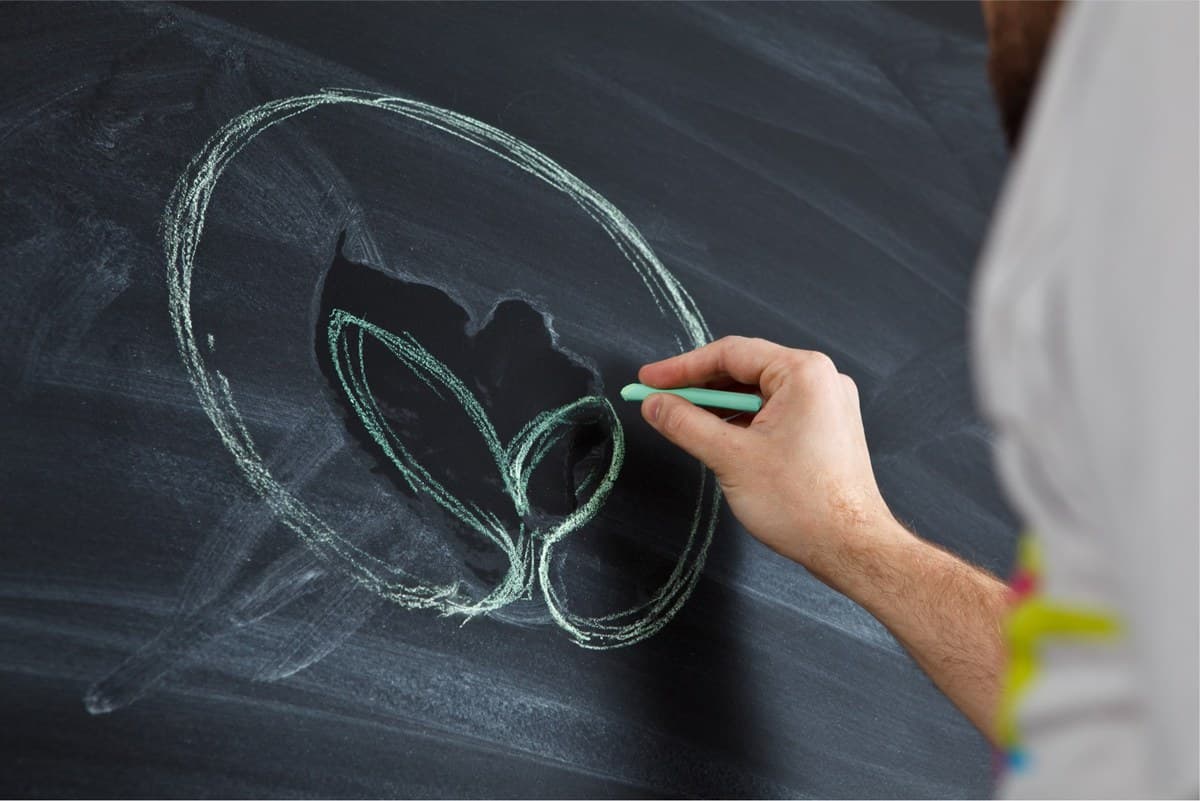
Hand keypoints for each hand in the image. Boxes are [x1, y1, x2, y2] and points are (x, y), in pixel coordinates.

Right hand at [638, 336, 907, 584]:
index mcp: (804, 373)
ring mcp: (827, 404)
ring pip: (759, 393)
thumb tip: (654, 404)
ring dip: (720, 407)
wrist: (851, 548)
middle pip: (745, 370)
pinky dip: (744, 422)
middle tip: (658, 399)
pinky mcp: (827, 428)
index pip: (730, 353)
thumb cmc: (802, 504)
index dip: (682, 367)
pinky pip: (776, 412)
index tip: (648, 379)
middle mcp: (822, 379)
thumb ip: (685, 423)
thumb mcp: (730, 457)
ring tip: (682, 421)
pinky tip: (718, 438)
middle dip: (700, 387)